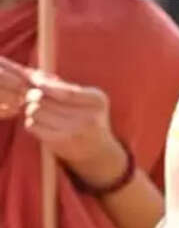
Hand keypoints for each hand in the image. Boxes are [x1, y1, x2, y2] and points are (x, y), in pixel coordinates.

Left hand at [0, 58, 126, 187]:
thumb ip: (67, 87)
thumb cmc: (90, 119)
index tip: (35, 80)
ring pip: (36, 111)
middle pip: (46, 99)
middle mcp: (88, 117)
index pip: (66, 91)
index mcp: (97, 100)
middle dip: (35, 95)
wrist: (99, 151)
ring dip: (32, 109)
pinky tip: (40, 122)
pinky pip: (32, 125)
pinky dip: (31, 121)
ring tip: (39, 110)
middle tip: (34, 96)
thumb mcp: (89, 100)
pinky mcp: (59, 142)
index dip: (46, 84)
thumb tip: (38, 75)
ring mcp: (73, 131)